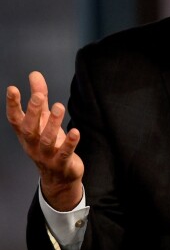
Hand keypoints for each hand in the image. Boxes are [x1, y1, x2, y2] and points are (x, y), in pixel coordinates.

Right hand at [6, 71, 83, 210]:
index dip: (13, 105)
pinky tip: (76, 132)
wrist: (58, 176)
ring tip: (60, 107)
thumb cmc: (49, 143)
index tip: (12, 88)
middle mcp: (32, 144)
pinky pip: (64, 153)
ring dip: (53, 123)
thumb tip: (34, 74)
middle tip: (40, 95)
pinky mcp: (61, 163)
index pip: (15, 119)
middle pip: (29, 128)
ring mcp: (46, 155)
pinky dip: (70, 143)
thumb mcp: (43, 119)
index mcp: (26, 133)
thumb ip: (40, 97)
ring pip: (46, 140)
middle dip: (33, 112)